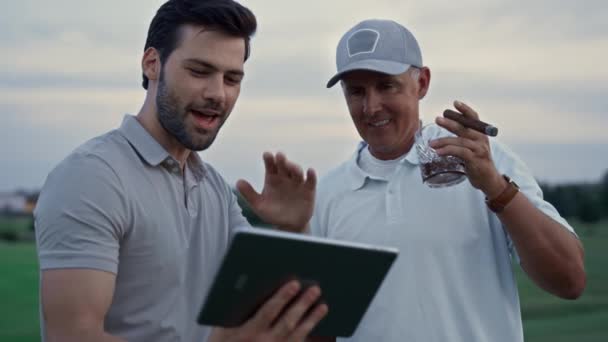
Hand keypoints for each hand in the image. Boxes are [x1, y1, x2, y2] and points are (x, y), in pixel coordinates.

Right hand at [208, 281, 328, 341]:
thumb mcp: (223, 328)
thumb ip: (237, 310)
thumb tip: (253, 286)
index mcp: (248, 333)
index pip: (268, 312)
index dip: (283, 297)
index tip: (294, 283)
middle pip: (288, 322)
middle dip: (302, 304)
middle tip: (315, 289)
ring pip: (297, 336)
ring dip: (312, 320)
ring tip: (323, 305)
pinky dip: (309, 336)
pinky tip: (317, 326)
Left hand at [236, 152, 316, 231]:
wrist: (288, 226)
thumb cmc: (272, 214)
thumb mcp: (259, 205)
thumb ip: (249, 193)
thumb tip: (238, 182)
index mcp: (272, 178)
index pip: (270, 165)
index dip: (269, 159)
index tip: (267, 155)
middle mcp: (285, 177)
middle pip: (284, 166)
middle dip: (282, 160)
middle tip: (279, 156)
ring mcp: (297, 183)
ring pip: (297, 171)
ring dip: (294, 167)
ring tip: (291, 166)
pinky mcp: (308, 190)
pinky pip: (311, 181)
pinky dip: (311, 175)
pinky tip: (310, 171)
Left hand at [430, 100, 505, 197]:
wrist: (488, 180)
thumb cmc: (477, 163)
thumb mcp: (471, 149)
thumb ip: (462, 141)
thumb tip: (442, 137)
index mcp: (480, 134)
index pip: (474, 118)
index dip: (465, 110)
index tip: (455, 103)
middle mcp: (481, 139)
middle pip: (465, 127)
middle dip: (450, 122)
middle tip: (437, 119)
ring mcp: (479, 149)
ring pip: (460, 141)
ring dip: (444, 141)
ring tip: (431, 144)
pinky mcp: (475, 160)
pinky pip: (460, 152)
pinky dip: (448, 151)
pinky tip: (439, 152)